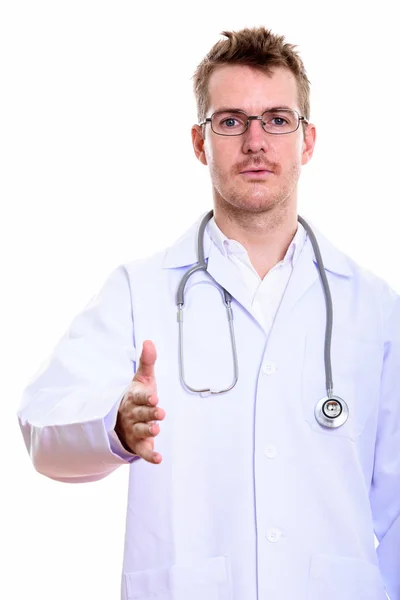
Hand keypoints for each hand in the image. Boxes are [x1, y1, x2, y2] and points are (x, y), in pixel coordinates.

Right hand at [115, 340, 164, 463]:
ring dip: (148, 430)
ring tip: (156, 429)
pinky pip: (143, 451)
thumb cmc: (137, 397)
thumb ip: (147, 362)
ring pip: (140, 431)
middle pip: (140, 414)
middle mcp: (132, 414)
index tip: (154, 397)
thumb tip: (149, 341)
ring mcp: (134, 430)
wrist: (120, 419)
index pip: (139, 397)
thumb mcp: (142, 379)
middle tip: (160, 413)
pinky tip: (158, 459)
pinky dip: (150, 456)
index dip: (146, 397)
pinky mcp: (138, 444)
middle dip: (149, 414)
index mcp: (133, 397)